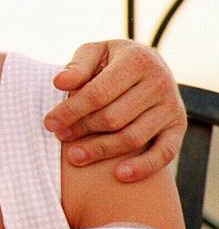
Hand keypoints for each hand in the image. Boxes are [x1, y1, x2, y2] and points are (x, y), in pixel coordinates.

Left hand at [45, 40, 185, 181]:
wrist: (147, 66)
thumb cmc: (110, 62)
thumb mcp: (94, 53)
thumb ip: (77, 66)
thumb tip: (59, 83)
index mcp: (138, 60)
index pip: (98, 93)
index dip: (71, 111)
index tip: (49, 123)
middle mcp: (160, 82)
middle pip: (113, 118)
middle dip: (82, 129)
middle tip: (60, 136)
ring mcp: (172, 106)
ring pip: (133, 138)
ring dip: (101, 150)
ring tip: (74, 156)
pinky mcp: (178, 127)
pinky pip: (165, 153)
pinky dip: (143, 167)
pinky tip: (119, 175)